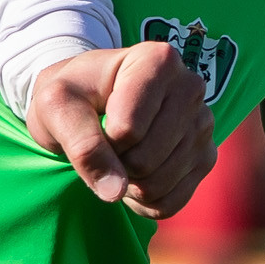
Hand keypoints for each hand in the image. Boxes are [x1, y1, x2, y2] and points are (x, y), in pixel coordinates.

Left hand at [29, 41, 214, 216]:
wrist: (88, 101)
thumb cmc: (73, 95)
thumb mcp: (58, 106)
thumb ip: (81, 144)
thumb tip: (115, 191)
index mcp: (158, 61)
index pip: (127, 129)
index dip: (101, 138)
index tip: (95, 118)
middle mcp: (190, 88)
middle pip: (146, 159)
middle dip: (114, 163)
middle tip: (104, 143)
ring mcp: (203, 125)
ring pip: (159, 184)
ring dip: (126, 185)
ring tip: (117, 157)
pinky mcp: (206, 157)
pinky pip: (172, 202)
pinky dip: (144, 201)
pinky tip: (133, 176)